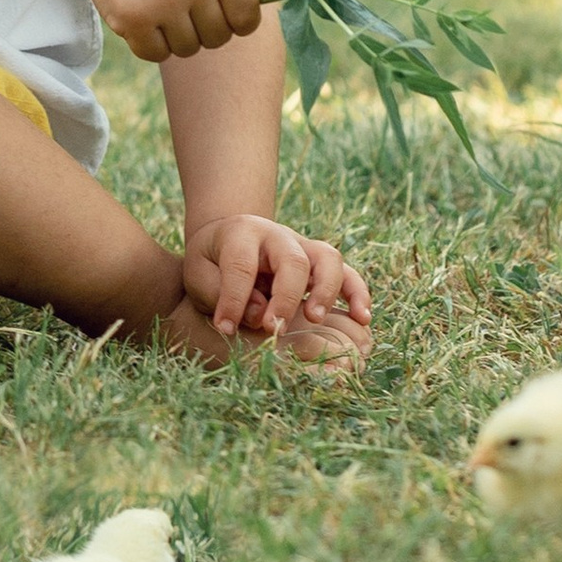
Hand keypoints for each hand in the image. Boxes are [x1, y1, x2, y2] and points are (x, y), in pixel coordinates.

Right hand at [78, 0, 265, 65]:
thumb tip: (262, 6)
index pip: (249, 18)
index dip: (234, 20)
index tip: (215, 7)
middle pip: (218, 39)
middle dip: (200, 28)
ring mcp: (163, 1)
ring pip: (188, 50)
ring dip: (173, 36)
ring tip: (156, 2)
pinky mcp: (133, 20)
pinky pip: (157, 55)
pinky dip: (148, 43)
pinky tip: (138, 14)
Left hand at [181, 212, 374, 349]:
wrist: (229, 239)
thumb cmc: (212, 262)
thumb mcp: (199, 273)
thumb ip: (219, 292)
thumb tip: (257, 313)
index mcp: (242, 233)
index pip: (241, 265)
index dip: (233, 299)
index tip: (225, 328)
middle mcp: (278, 236)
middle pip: (292, 259)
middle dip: (285, 296)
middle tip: (273, 328)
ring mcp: (304, 247)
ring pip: (328, 259)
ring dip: (325, 290)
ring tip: (314, 318)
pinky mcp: (321, 263)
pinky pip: (349, 273)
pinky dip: (358, 294)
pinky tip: (362, 318)